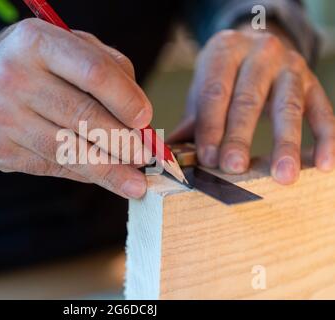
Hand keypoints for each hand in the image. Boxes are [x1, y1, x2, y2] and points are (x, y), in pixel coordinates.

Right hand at [0, 19, 152, 198]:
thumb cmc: (29, 65)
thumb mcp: (64, 47)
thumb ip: (107, 67)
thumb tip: (141, 116)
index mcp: (35, 42)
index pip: (93, 72)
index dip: (126, 99)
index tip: (146, 120)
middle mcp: (12, 77)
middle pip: (83, 116)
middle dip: (123, 142)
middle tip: (148, 157)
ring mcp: (2, 118)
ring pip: (70, 151)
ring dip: (110, 171)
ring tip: (136, 183)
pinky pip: (53, 167)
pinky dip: (84, 174)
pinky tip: (106, 178)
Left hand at [169, 28, 334, 183]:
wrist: (255, 46)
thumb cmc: (224, 74)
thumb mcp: (204, 87)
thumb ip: (194, 118)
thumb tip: (172, 154)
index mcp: (226, 51)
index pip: (215, 93)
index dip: (211, 127)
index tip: (207, 158)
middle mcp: (260, 54)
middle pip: (248, 100)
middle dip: (240, 137)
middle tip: (235, 168)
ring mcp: (291, 67)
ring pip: (288, 107)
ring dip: (285, 144)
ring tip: (283, 175)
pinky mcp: (313, 83)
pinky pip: (322, 111)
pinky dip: (325, 138)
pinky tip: (324, 164)